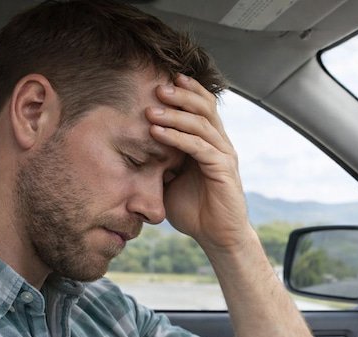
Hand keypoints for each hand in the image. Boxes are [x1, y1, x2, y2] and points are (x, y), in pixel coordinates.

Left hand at [146, 73, 251, 252]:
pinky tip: (156, 133)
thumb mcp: (170, 180)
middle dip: (181, 94)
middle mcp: (220, 144)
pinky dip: (177, 138)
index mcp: (210, 142)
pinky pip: (199, 147)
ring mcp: (223, 156)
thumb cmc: (194, 210)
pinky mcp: (223, 170)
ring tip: (150, 110)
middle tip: (156, 87)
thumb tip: (133, 145)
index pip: (203, 106)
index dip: (187, 90)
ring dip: (174, 115)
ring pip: (201, 124)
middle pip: (205, 107)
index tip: (162, 79)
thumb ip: (160, 160)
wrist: (217, 237)